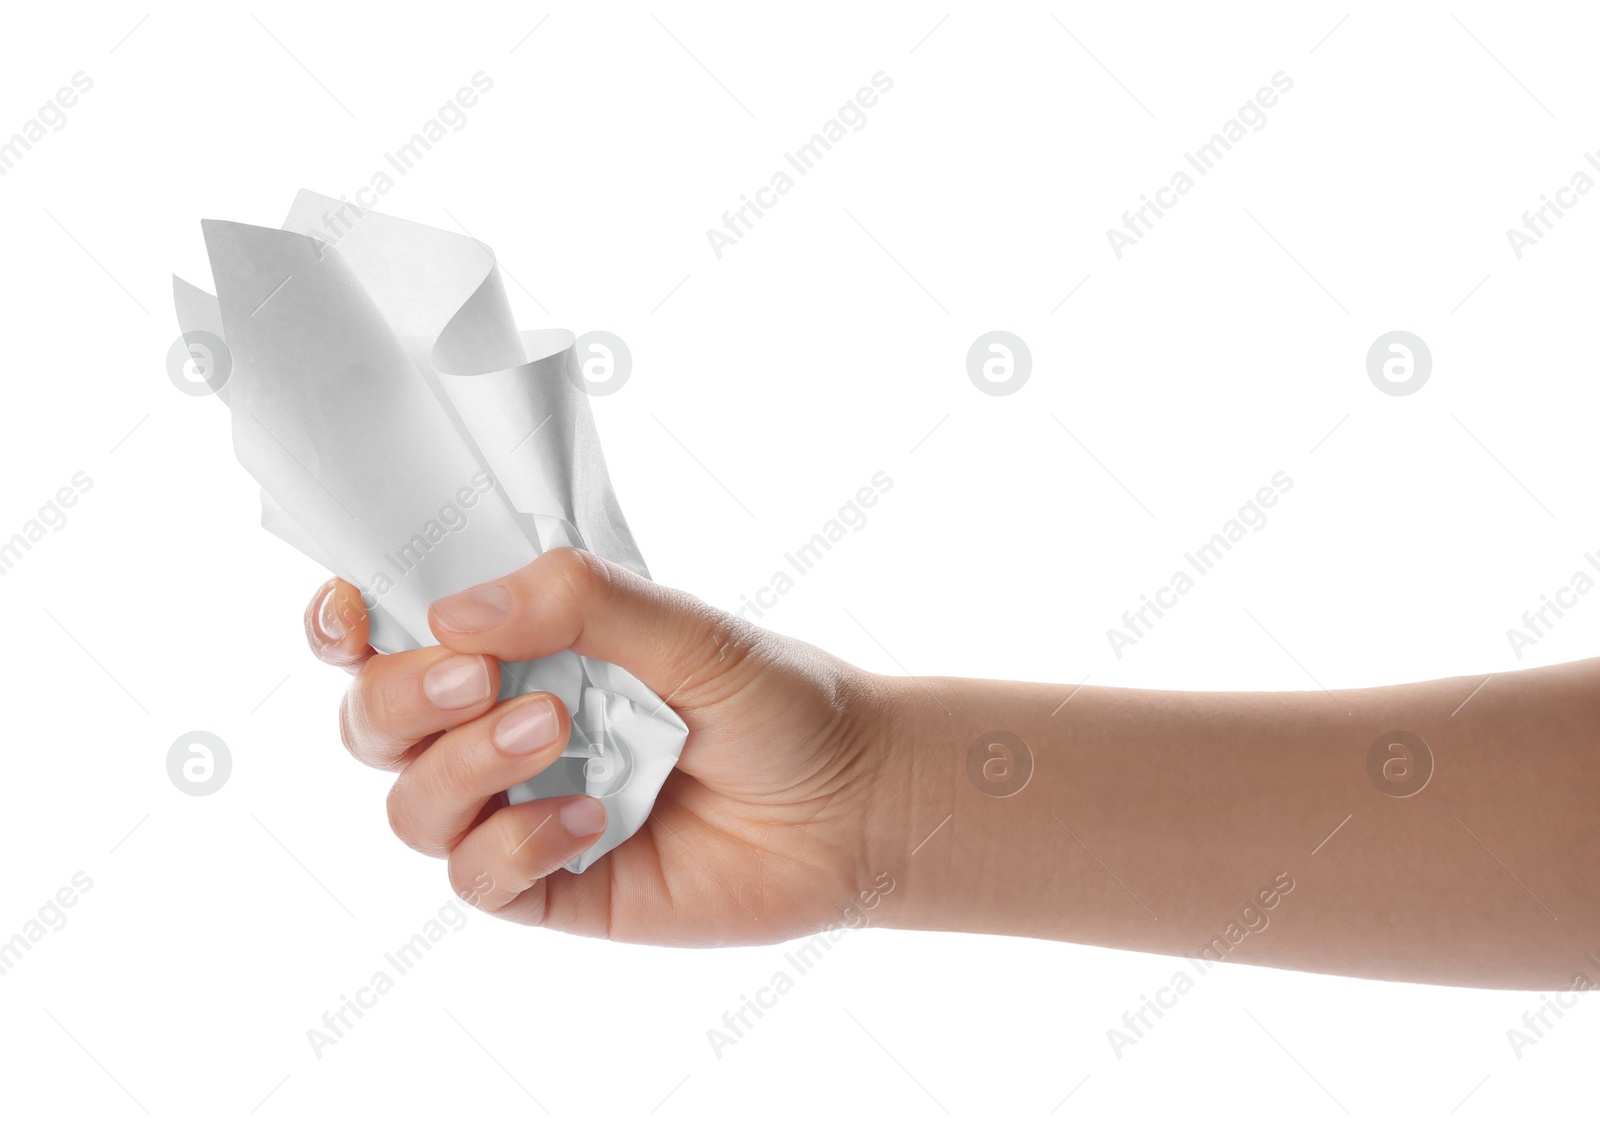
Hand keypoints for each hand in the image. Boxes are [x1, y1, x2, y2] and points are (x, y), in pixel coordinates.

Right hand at [304, 548, 903, 944]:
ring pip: (410, 805)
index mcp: (521, 650)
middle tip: (479, 676)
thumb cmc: (776, 703)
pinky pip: (475, 878)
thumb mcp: (688, 628)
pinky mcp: (550, 885)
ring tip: (556, 732)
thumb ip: (580, 602)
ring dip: (465, 765)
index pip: (392, 635)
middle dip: (403, 696)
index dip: (345, 625)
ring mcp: (520, 810)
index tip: (353, 614)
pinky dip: (517, 845)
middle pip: (373, 722)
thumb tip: (454, 613)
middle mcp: (502, 728)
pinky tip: (593, 821)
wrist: (853, 805)